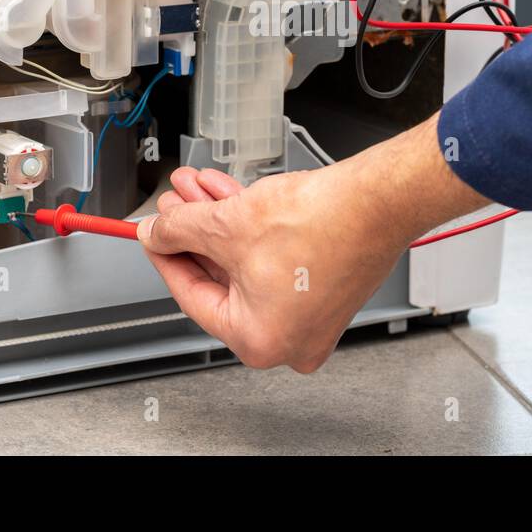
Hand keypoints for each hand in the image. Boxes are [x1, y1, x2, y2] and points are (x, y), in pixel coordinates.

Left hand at [137, 116, 487, 371]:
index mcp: (259, 340)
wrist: (378, 200)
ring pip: (246, 264)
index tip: (153, 236)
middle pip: (221, 279)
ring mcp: (310, 316)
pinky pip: (273, 261)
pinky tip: (231, 197)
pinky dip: (251, 230)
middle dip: (195, 233)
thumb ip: (180, 230)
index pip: (192, 296)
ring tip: (198, 191)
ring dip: (220, 224)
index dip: (166, 256)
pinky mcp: (325, 289)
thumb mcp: (227, 224)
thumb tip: (158, 233)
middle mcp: (289, 339)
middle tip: (174, 208)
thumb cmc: (322, 223)